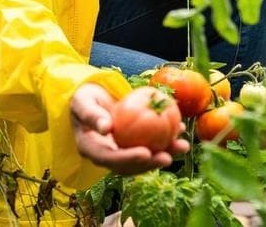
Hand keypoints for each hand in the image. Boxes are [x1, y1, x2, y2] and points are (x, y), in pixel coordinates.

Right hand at [70, 82, 188, 174]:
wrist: (90, 99)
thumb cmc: (84, 98)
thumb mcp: (83, 101)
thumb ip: (91, 114)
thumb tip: (105, 128)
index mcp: (90, 148)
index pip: (109, 158)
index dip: (128, 159)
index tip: (146, 153)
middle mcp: (105, 155)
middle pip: (129, 166)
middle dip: (150, 164)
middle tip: (168, 157)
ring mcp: (119, 152)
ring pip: (142, 160)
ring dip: (164, 155)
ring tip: (182, 146)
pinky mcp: (131, 146)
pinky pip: (149, 147)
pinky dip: (166, 142)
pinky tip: (180, 131)